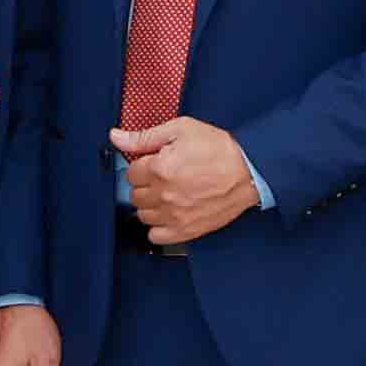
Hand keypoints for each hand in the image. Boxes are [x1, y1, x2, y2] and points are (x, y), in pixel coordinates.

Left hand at [111, 115, 259, 245]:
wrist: (249, 171)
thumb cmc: (219, 149)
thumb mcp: (181, 130)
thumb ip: (144, 137)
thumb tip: (116, 137)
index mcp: (160, 168)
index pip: (130, 172)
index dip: (142, 165)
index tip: (154, 163)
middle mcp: (164, 194)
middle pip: (135, 194)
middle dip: (145, 184)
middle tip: (162, 176)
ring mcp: (174, 215)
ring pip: (143, 215)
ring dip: (150, 205)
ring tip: (167, 194)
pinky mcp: (186, 230)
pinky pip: (156, 236)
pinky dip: (158, 227)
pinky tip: (168, 213)